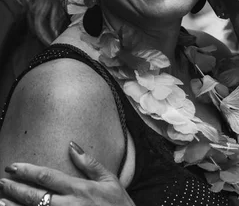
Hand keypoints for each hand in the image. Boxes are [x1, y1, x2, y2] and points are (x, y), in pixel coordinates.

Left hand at [0, 141, 134, 205]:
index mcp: (80, 188)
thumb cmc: (119, 204)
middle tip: (1, 181)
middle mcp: (70, 204)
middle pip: (35, 196)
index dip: (27, 171)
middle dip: (15, 188)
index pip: (47, 177)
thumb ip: (90, 164)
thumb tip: (72, 145)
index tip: (12, 166)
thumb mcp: (110, 180)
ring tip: (0, 199)